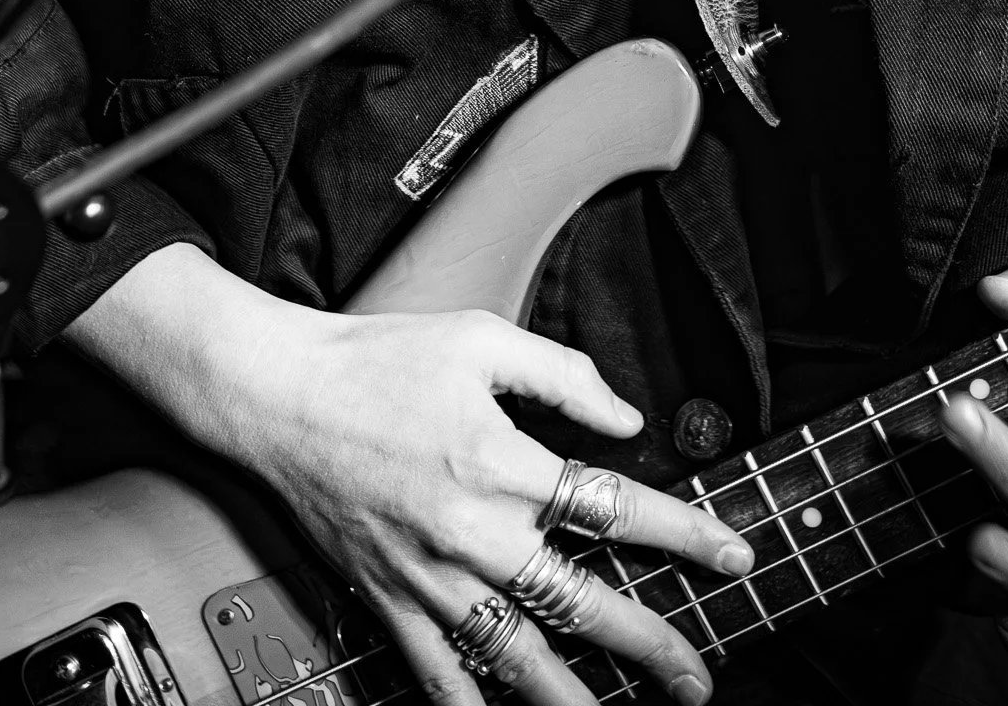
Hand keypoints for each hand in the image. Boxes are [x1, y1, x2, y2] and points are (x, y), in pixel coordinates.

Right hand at [70, 246, 749, 705]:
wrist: (276, 394)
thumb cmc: (374, 359)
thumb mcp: (480, 338)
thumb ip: (562, 374)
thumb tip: (625, 415)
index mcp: (499, 459)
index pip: (614, 506)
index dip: (685, 533)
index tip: (731, 553)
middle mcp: (470, 530)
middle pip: (581, 603)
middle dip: (652, 646)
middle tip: (697, 676)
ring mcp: (428, 575)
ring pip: (517, 658)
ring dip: (576, 699)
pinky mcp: (390, 598)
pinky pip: (439, 675)